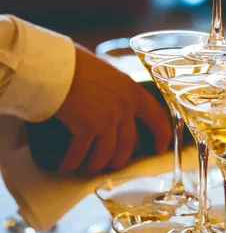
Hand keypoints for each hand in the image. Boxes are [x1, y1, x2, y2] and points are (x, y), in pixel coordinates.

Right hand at [56, 44, 171, 174]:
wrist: (57, 65)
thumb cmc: (77, 64)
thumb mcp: (108, 74)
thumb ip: (115, 91)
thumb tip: (110, 105)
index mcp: (132, 91)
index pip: (157, 116)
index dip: (162, 135)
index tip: (160, 148)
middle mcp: (125, 107)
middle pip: (128, 144)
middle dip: (118, 160)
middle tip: (109, 165)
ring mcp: (108, 118)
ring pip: (106, 155)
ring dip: (94, 165)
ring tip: (84, 167)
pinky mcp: (88, 128)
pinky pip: (81, 154)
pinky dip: (72, 163)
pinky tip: (66, 165)